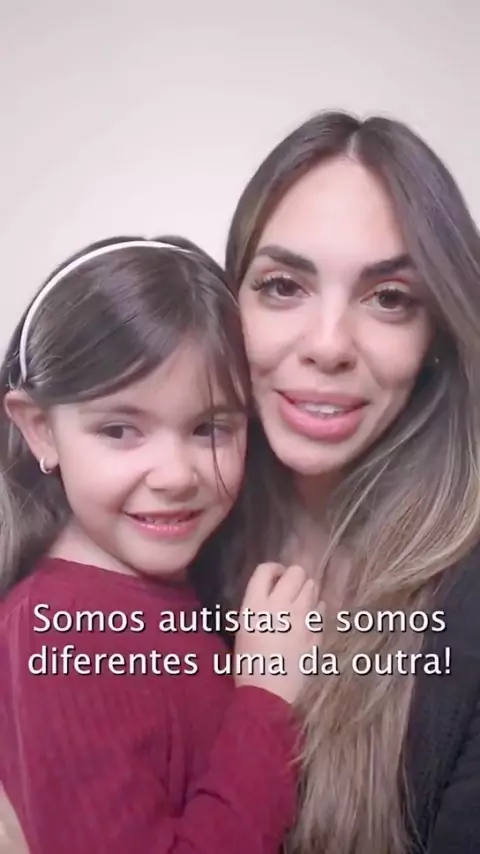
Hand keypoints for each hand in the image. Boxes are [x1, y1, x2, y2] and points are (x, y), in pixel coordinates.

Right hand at [234, 562, 321, 704]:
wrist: (266, 692)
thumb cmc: (247, 661)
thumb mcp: (243, 626)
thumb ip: (258, 603)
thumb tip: (273, 591)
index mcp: (256, 604)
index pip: (266, 569)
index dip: (273, 569)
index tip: (275, 576)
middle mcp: (280, 605)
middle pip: (296, 572)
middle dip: (294, 576)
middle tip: (289, 588)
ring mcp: (302, 619)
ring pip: (312, 587)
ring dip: (306, 590)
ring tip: (299, 603)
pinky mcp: (315, 632)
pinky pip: (321, 610)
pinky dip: (315, 609)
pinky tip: (308, 619)